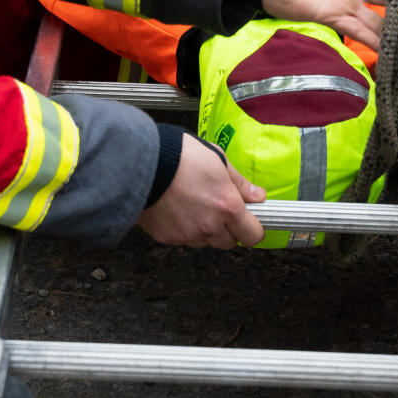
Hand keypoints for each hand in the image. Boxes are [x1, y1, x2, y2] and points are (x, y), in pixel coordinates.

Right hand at [137, 135, 265, 247]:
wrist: (141, 161)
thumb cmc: (178, 154)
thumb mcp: (217, 158)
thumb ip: (239, 182)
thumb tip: (257, 195)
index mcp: (227, 206)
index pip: (253, 235)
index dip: (252, 228)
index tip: (249, 221)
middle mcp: (210, 226)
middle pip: (229, 242)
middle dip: (227, 228)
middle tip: (217, 207)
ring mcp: (187, 234)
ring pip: (204, 241)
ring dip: (204, 229)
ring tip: (191, 203)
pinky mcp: (167, 237)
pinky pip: (182, 239)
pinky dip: (182, 228)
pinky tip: (175, 207)